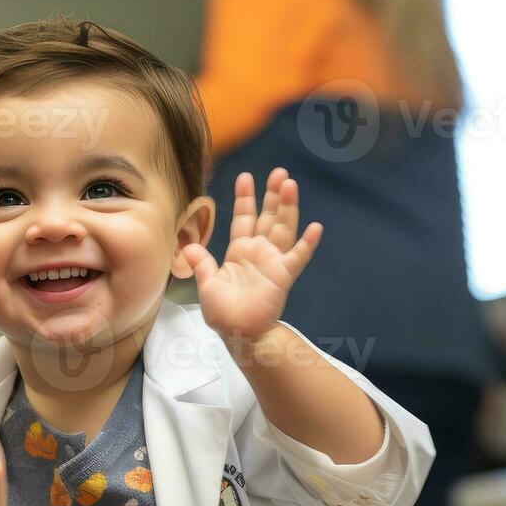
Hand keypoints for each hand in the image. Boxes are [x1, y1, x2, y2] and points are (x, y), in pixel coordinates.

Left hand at [181, 168, 321, 345]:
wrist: (239, 333)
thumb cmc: (223, 312)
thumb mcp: (207, 285)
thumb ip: (202, 264)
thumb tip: (190, 245)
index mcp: (239, 251)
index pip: (243, 218)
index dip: (245, 198)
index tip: (245, 176)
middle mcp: (258, 252)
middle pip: (267, 217)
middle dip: (272, 195)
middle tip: (278, 172)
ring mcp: (273, 262)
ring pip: (283, 229)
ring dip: (287, 208)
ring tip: (290, 185)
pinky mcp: (284, 276)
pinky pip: (298, 257)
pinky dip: (307, 244)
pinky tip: (315, 228)